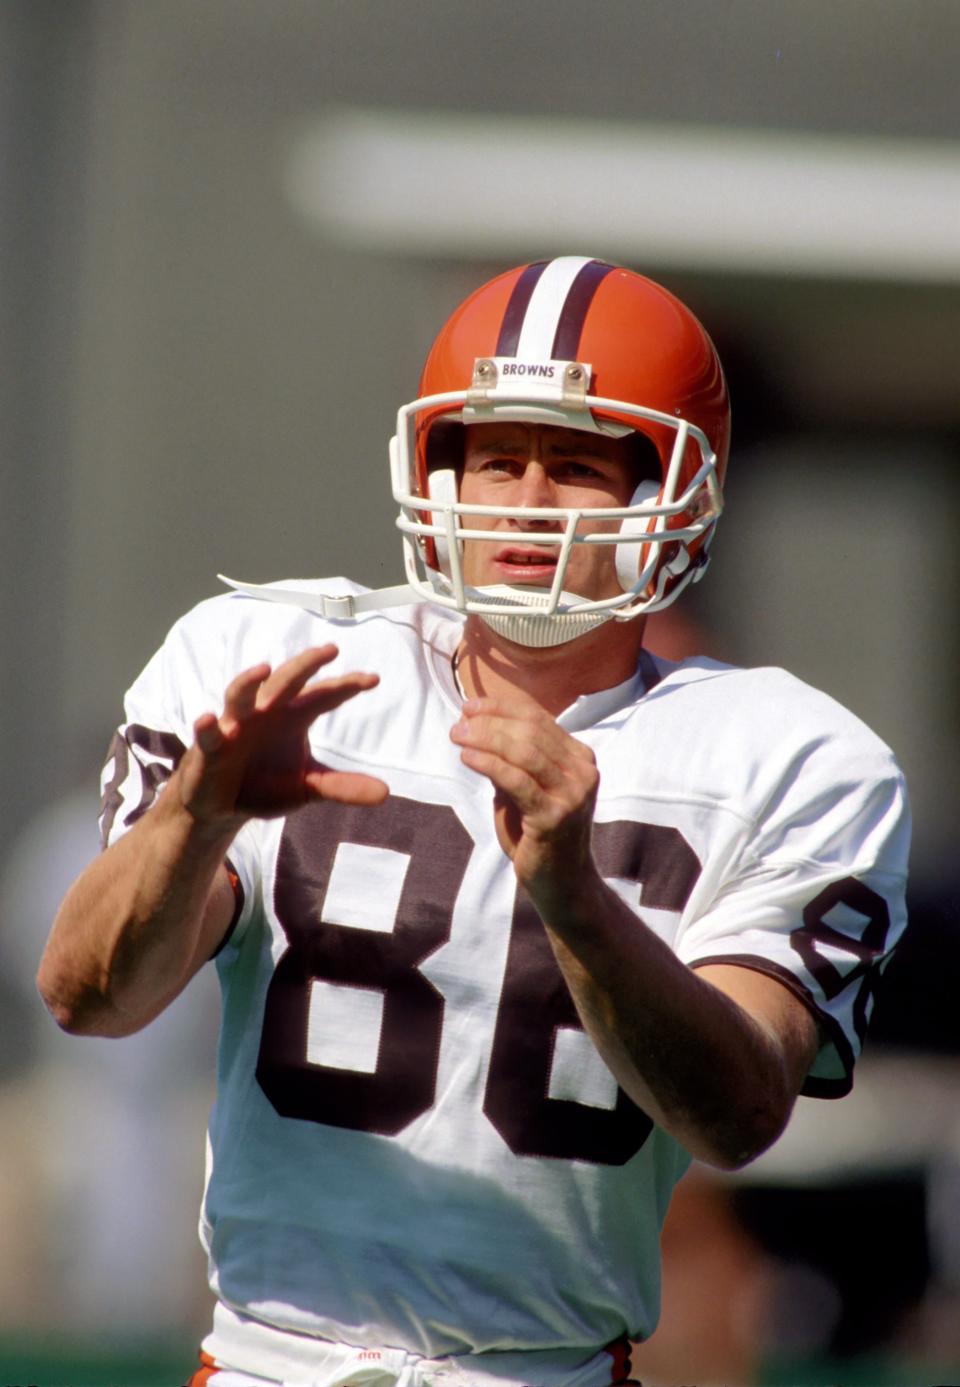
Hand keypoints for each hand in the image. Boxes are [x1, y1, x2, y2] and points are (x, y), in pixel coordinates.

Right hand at [178, 645, 388, 826]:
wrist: (222, 806)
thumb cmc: (264, 784)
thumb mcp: (307, 787)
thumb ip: (342, 787)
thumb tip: (386, 794)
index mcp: (293, 716)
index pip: (323, 695)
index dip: (346, 685)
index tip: (374, 679)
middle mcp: (265, 712)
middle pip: (286, 681)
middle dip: (305, 664)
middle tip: (330, 649)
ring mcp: (234, 725)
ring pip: (240, 694)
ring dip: (249, 680)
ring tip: (264, 668)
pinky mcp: (209, 747)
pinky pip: (207, 734)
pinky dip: (206, 727)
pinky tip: (207, 720)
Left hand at [450, 695, 599, 913]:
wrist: (563, 883)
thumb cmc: (541, 834)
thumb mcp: (526, 790)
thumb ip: (510, 761)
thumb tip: (476, 727)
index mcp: (580, 758)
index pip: (538, 719)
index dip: (501, 708)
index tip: (470, 706)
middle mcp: (582, 771)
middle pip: (530, 731)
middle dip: (489, 723)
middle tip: (457, 724)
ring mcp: (573, 793)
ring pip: (524, 751)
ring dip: (485, 739)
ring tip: (457, 736)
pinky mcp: (555, 816)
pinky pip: (516, 780)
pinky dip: (488, 763)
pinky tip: (467, 757)